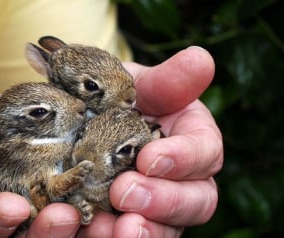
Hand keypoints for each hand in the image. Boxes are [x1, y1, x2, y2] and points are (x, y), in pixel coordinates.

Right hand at [0, 78, 82, 236]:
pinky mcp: (53, 189)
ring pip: (47, 229)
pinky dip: (90, 204)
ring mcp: (27, 204)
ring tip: (90, 211)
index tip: (12, 208)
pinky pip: (70, 202)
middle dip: (40, 234)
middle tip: (62, 217)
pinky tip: (110, 192)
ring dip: (70, 227)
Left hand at [78, 46, 222, 236]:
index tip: (151, 157)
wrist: (89, 122)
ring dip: (142, 231)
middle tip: (125, 193)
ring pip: (166, 229)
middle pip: (195, 200)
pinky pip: (128, 236)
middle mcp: (183, 180)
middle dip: (164, 200)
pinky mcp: (130, 222)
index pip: (205, 153)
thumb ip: (168, 80)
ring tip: (110, 228)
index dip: (184, 158)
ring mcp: (158, 206)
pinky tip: (87, 230)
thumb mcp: (138, 86)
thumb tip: (200, 58)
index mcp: (193, 142)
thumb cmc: (120, 100)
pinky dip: (110, 237)